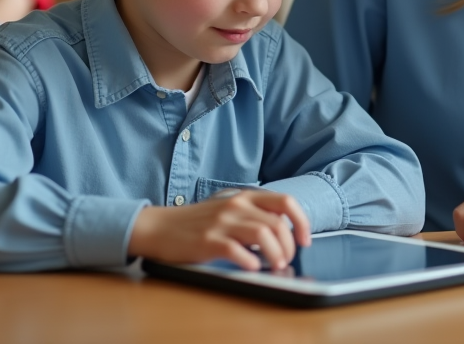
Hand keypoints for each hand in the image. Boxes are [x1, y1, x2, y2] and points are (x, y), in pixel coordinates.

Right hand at [128, 190, 310, 270]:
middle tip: (286, 260)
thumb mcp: (229, 210)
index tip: (304, 240)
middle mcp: (236, 206)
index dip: (301, 222)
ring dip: (275, 254)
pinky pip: (236, 250)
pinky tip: (252, 267)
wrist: (159, 227)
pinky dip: (250, 261)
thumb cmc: (197, 222)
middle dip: (289, 246)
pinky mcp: (207, 240)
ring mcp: (222, 222)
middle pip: (277, 223)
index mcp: (245, 197)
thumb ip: (253, 215)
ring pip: (263, 234)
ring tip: (275, 266)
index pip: (285, 202)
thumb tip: (283, 234)